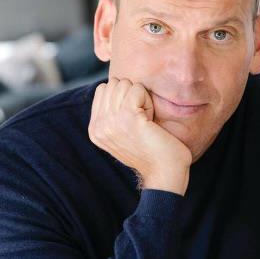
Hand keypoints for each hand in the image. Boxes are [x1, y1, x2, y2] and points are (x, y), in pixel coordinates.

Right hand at [88, 77, 192, 192]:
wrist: (164, 174)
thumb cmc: (152, 152)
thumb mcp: (122, 133)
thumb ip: (112, 114)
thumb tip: (114, 85)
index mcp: (95, 129)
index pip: (103, 89)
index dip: (123, 97)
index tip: (134, 119)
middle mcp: (98, 126)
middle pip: (113, 84)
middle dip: (132, 96)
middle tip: (142, 120)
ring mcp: (111, 121)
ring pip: (124, 84)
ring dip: (141, 98)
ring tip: (146, 121)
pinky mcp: (128, 117)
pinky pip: (137, 89)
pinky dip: (148, 101)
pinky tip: (151, 120)